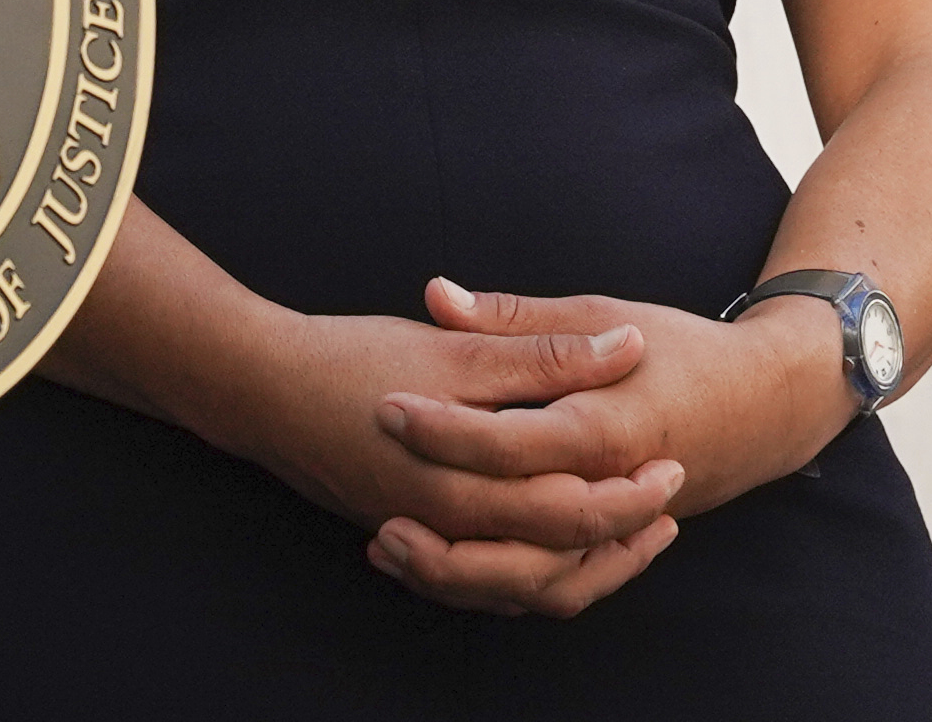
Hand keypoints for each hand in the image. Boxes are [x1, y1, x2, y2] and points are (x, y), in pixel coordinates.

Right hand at [198, 294, 698, 616]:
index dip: (631, 496)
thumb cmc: (353, 360)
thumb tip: (626, 344)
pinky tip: (550, 548)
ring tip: (625, 536)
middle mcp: (450, 528)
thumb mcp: (455, 349)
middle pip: (557, 563)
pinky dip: (528, 576)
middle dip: (620, 541)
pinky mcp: (408, 539)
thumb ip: (543, 354)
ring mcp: (426, 542)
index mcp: (470, 479)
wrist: (256, 390)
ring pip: (521, 588)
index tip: (675, 467)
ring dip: (581, 567)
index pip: (573, 511)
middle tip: (668, 511)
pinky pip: (482, 585)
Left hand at [359, 280, 862, 605]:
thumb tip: (437, 295)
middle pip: (512, 532)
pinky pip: (547, 585)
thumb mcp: (601, 313)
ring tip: (387, 546)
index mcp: (603, 426)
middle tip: (374, 510)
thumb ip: (517, 319)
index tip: (385, 407)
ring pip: (527, 580)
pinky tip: (436, 558)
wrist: (766, 407)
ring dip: (456, 573)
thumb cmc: (682, 350)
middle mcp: (607, 489)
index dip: (442, 428)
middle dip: (437, 527)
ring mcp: (614, 528)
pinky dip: (491, 583)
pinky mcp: (611, 547)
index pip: (508, 443)